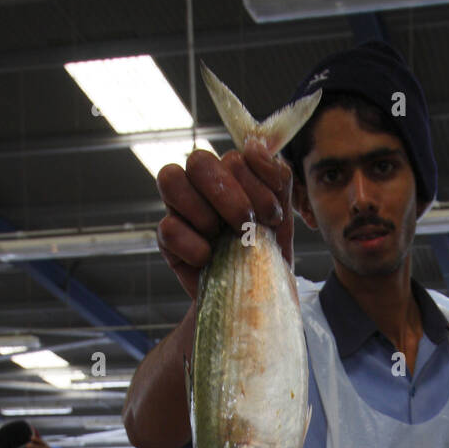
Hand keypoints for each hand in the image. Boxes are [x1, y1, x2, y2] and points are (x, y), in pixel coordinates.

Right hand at [156, 141, 293, 297]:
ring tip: (222, 238)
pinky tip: (208, 259)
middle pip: (199, 160)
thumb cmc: (267, 256)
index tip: (273, 215)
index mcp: (231, 176)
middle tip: (246, 223)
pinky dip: (192, 245)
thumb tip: (254, 147)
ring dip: (203, 210)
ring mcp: (180, 210)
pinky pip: (167, 228)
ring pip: (171, 179)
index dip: (255, 182)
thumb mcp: (281, 218)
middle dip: (227, 193)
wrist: (254, 300)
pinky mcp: (168, 241)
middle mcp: (201, 186)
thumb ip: (276, 178)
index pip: (234, 157)